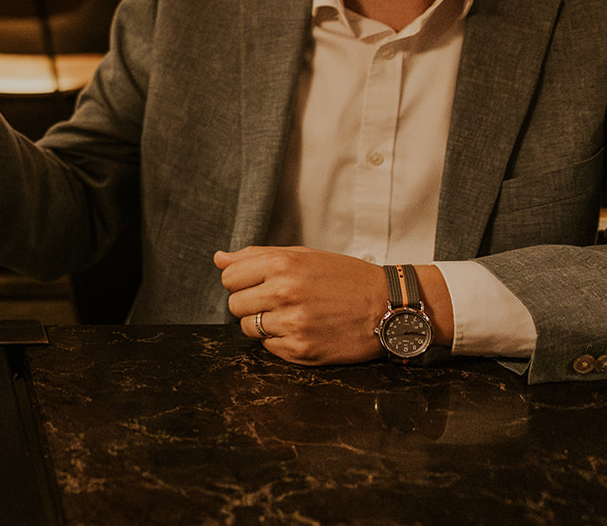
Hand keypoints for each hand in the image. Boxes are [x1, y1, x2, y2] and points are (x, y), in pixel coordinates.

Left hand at [214, 246, 387, 364]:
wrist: (388, 305)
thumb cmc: (344, 277)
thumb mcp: (303, 255)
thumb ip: (256, 256)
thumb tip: (219, 259)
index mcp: (282, 265)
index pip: (229, 277)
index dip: (242, 281)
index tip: (259, 283)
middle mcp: (284, 292)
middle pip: (234, 305)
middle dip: (251, 304)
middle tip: (278, 301)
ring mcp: (293, 324)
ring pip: (249, 328)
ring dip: (264, 324)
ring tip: (292, 315)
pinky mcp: (302, 350)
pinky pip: (269, 348)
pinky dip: (281, 341)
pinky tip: (304, 329)